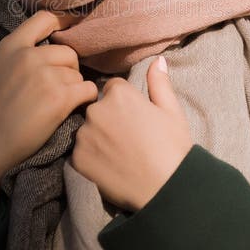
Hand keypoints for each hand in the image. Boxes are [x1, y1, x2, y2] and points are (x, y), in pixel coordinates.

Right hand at [0, 9, 98, 182]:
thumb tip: (53, 48)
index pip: (45, 18)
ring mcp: (44, 76)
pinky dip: (86, 100)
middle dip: (68, 70)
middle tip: (57, 90)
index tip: (71, 33)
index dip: (63, 23)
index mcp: (10, 46)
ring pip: (78, 75)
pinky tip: (73, 110)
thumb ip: (21, 55)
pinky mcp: (58, 98)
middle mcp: (28, 56)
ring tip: (55, 106)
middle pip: (68, 52)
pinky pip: (88, 90)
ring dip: (74, 89)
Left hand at [71, 56, 192, 212]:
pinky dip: (91, 158)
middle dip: (109, 119)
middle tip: (128, 139)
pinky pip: (81, 152)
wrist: (164, 188)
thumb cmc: (172, 148)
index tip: (135, 120)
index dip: (125, 103)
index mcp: (119, 94)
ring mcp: (84, 135)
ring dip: (98, 138)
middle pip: (97, 108)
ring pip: (87, 130)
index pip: (113, 88)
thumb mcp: (172, 111)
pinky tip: (110, 167)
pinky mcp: (77, 158)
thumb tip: (158, 60)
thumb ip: (159, 83)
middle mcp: (96, 109)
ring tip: (119, 155)